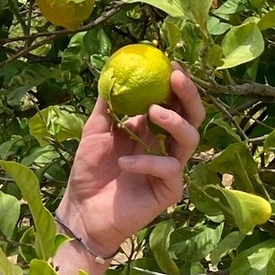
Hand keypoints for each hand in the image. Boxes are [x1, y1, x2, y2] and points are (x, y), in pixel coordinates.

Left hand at [57, 65, 203, 259]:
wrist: (81, 210)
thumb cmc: (88, 171)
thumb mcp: (94, 131)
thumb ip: (107, 104)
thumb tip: (113, 69)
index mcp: (151, 129)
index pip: (173, 102)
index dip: (177, 83)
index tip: (170, 63)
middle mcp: (166, 146)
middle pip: (192, 117)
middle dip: (188, 95)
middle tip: (175, 79)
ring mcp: (170, 169)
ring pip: (191, 140)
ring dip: (174, 122)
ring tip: (152, 112)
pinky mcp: (169, 191)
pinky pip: (170, 170)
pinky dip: (148, 162)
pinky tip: (124, 162)